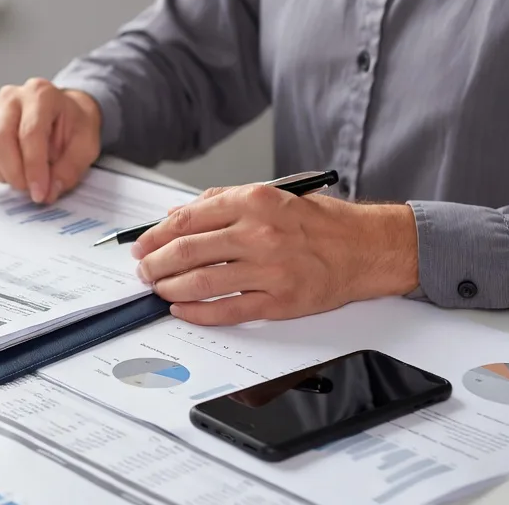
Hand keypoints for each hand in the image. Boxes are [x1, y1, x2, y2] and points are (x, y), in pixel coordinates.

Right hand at [0, 79, 101, 202]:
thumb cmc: (73, 126)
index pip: (29, 133)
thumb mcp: (85, 146)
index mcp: (41, 94)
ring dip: (0, 173)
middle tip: (29, 189)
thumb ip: (69, 170)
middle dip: (14, 173)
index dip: (33, 168)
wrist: (64, 113)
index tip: (40, 193)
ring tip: (21, 177)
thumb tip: (48, 192)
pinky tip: (6, 171)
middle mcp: (11, 97)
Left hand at [131, 184, 418, 325]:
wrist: (366, 248)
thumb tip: (177, 215)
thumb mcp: (272, 195)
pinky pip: (226, 310)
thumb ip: (222, 202)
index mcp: (254, 202)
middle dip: (156, 264)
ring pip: (201, 282)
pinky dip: (197, 313)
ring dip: (170, 289)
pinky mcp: (279, 301)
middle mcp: (259, 234)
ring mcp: (269, 270)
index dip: (155, 235)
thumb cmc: (319, 222)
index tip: (141, 245)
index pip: (187, 220)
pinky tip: (182, 310)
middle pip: (187, 252)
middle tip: (144, 271)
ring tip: (159, 290)